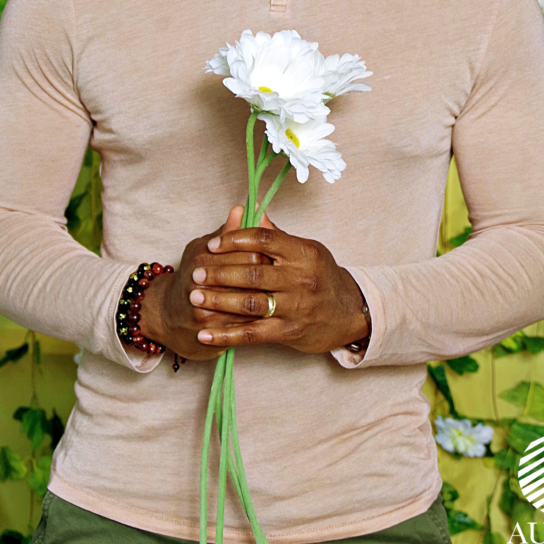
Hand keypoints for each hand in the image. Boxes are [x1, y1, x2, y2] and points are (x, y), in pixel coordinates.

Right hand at [138, 206, 271, 361]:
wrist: (167, 316)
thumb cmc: (191, 276)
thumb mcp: (204, 248)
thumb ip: (227, 232)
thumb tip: (244, 208)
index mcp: (203, 256)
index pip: (249, 251)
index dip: (268, 255)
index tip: (278, 257)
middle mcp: (202, 282)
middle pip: (252, 277)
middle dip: (271, 278)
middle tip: (285, 278)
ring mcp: (206, 310)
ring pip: (251, 303)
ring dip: (269, 300)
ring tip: (280, 296)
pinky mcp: (211, 332)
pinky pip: (246, 326)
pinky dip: (261, 319)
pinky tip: (271, 315)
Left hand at [189, 211, 370, 353]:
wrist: (349, 312)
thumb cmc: (322, 276)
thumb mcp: (306, 250)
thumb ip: (276, 235)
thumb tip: (251, 208)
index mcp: (303, 253)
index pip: (264, 240)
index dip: (235, 240)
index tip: (212, 244)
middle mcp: (300, 279)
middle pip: (253, 273)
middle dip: (220, 272)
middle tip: (195, 272)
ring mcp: (295, 307)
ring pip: (250, 303)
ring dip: (219, 300)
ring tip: (195, 296)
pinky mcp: (289, 332)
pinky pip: (252, 334)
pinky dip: (226, 335)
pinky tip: (205, 334)